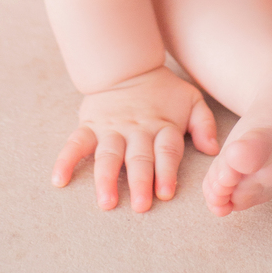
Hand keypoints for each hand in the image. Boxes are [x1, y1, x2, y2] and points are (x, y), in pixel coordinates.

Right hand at [53, 65, 218, 211]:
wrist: (127, 67)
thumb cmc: (162, 91)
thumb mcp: (191, 99)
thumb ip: (204, 123)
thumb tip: (213, 148)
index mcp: (162, 125)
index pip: (165, 150)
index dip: (166, 171)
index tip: (165, 193)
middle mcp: (136, 130)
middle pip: (138, 157)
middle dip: (140, 182)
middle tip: (141, 205)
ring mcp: (111, 128)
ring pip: (108, 155)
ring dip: (106, 179)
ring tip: (107, 201)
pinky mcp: (90, 126)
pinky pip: (75, 143)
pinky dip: (66, 160)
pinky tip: (59, 180)